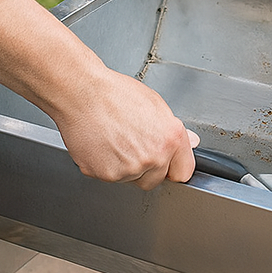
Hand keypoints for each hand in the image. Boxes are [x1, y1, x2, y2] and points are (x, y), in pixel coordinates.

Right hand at [52, 69, 198, 189]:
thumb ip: (174, 130)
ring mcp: (128, 169)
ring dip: (126, 167)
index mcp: (170, 140)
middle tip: (133, 144)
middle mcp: (152, 158)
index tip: (169, 164)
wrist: (81, 93)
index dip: (174, 167)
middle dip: (148, 168)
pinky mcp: (105, 174)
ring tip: (115, 139)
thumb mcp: (155, 104)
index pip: (183, 172)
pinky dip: (106, 165)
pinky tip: (103, 144)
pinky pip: (110, 177)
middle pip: (156, 180)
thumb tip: (190, 142)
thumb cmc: (115, 93)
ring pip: (132, 179)